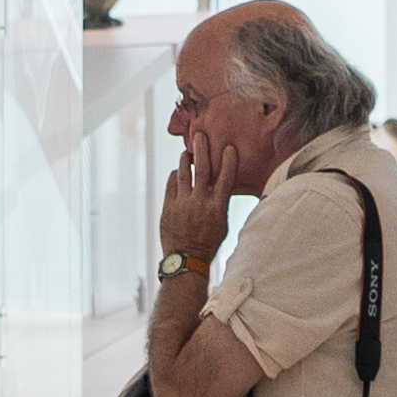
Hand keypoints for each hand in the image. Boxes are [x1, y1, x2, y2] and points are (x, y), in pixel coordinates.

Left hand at [157, 154, 226, 268]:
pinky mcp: (168, 208)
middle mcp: (199, 203)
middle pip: (202, 169)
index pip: (226, 179)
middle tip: (200, 136)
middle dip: (201, 150)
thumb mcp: (222, 224)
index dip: (228, 161)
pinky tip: (177, 173)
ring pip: (183, 174)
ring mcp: (182, 204)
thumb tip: (221, 186)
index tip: (228, 148)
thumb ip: (220, 203)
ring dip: (185, 160)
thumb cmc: (208, 243)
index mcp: (217, 208)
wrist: (186, 260)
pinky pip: (171, 184)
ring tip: (187, 152)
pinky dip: (175, 176)